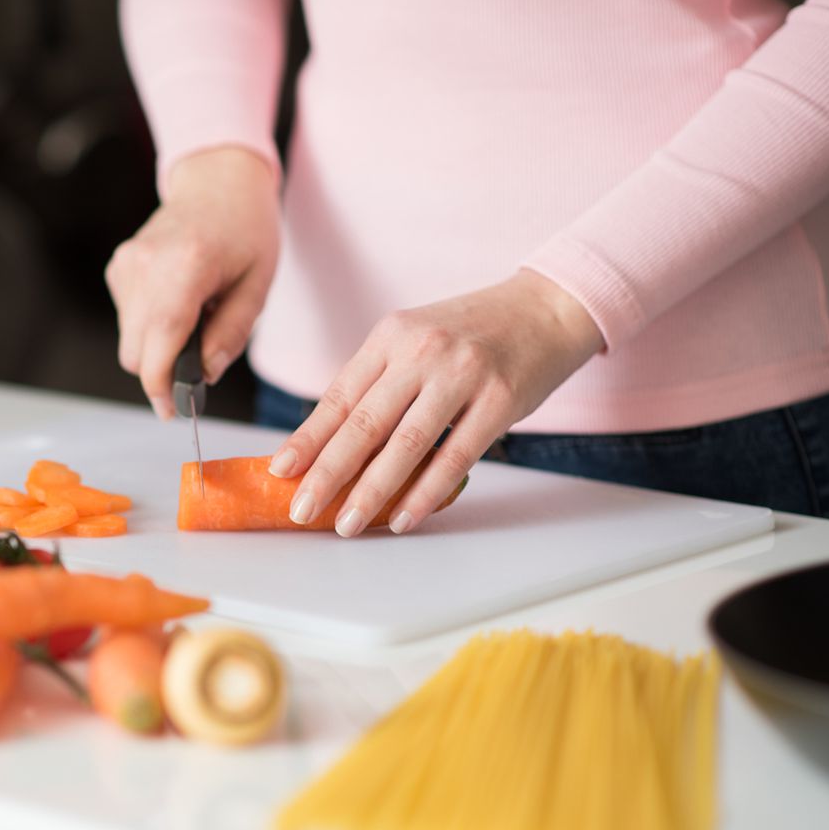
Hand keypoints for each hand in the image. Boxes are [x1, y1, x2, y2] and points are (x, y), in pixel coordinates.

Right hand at [106, 147, 280, 417]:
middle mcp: (145, 266)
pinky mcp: (118, 267)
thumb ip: (230, 334)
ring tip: (194, 317)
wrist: (219, 180)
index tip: (173, 411)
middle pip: (135, 351)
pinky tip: (178, 301)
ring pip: (129, 339)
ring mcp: (126, 265)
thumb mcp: (257, 286)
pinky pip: (128, 318)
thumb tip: (205, 375)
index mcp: (185, 268)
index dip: (161, 387)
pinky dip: (150, 324)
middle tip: (199, 362)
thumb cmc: (246, 230)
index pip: (157, 345)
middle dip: (163, 369)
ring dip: (158, 345)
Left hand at [269, 270, 603, 535]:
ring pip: (406, 445)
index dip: (307, 438)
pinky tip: (403, 517)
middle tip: (302, 510)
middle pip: (364, 423)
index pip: (339, 396)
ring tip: (347, 524)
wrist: (548, 306)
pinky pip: (455, 457)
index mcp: (391, 336)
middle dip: (327, 473)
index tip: (279, 471)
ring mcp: (462, 374)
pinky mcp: (500, 400)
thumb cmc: (473, 332)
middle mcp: (422, 351)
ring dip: (372, 491)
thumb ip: (379, 382)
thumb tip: (330, 442)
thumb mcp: (417, 339)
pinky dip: (426, 493)